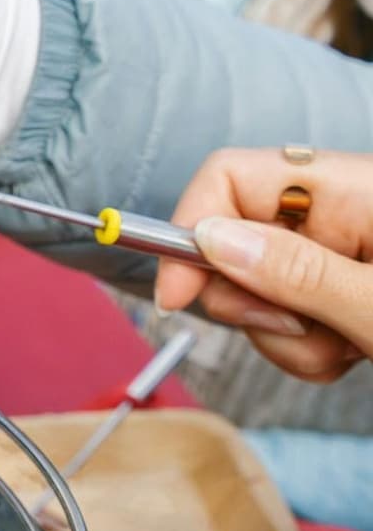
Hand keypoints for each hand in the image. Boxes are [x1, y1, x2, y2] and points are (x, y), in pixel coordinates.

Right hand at [156, 148, 372, 382]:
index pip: (231, 177)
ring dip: (285, 338)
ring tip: (349, 348)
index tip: (175, 295)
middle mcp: (337, 216)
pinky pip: (286, 323)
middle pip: (232, 242)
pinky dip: (307, 351)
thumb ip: (301, 271)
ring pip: (256, 294)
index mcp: (351, 190)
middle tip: (294, 327)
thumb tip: (210, 239)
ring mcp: (337, 258)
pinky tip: (353, 353)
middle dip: (247, 301)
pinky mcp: (337, 295)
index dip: (189, 228)